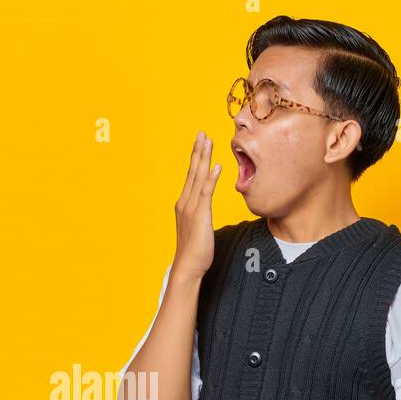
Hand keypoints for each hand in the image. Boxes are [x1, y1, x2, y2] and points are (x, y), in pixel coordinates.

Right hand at [172, 131, 220, 279]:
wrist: (188, 266)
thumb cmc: (195, 252)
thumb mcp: (198, 229)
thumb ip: (201, 215)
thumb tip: (206, 211)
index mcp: (184, 204)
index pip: (191, 176)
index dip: (196, 158)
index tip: (200, 143)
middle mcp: (185, 203)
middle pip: (192, 172)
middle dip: (198, 151)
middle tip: (202, 133)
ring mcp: (191, 208)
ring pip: (198, 177)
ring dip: (203, 158)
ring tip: (208, 141)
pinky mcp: (200, 215)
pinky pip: (206, 193)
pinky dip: (210, 178)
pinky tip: (216, 166)